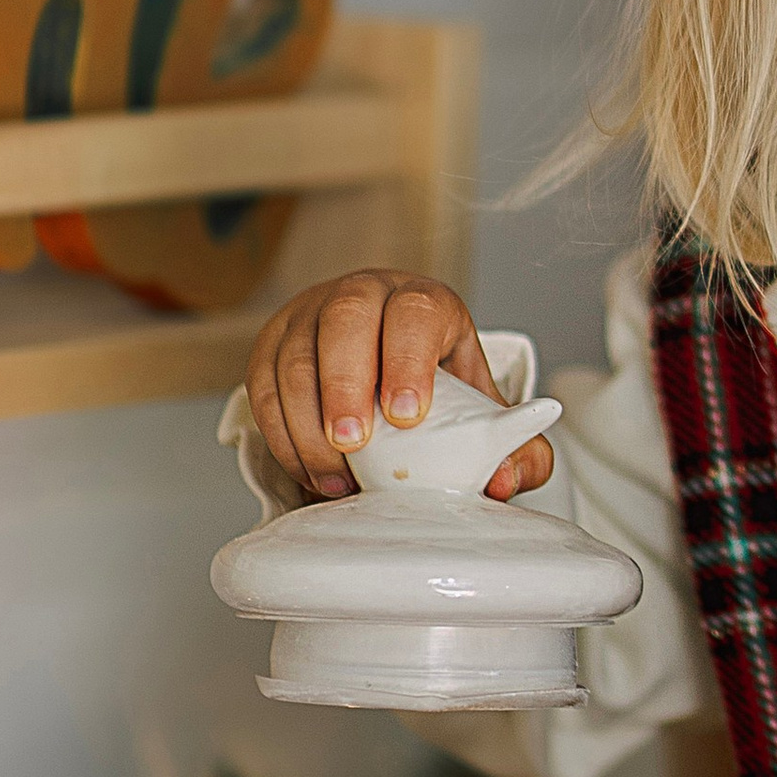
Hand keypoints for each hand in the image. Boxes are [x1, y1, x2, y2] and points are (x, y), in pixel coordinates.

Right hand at [243, 268, 555, 503]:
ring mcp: (311, 315)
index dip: (408, 360)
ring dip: (307, 421)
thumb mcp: (482, 411)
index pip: (414, 311)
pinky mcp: (274, 345)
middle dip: (345, 385)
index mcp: (424, 301)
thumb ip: (514, 450)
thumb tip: (506, 481)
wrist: (388, 365)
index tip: (407, 416)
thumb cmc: (440, 388)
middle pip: (345, 319)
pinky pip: (262, 385)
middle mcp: (365, 295)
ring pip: (295, 355)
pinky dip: (282, 434)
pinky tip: (310, 471)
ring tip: (334, 476)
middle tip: (354, 444)